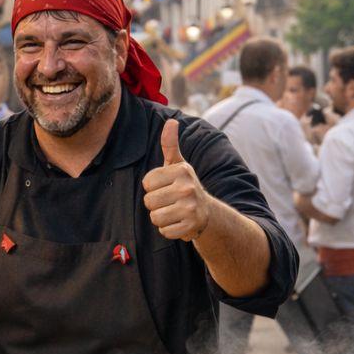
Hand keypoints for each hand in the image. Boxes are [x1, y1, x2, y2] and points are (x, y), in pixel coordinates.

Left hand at [142, 119, 211, 241]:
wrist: (206, 212)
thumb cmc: (184, 186)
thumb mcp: (178, 165)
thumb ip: (170, 145)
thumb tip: (171, 121)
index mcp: (182, 170)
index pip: (147, 183)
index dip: (153, 188)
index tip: (166, 187)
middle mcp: (187, 187)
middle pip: (149, 202)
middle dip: (155, 204)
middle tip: (170, 202)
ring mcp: (190, 208)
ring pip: (155, 218)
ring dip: (161, 218)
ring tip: (173, 212)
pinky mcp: (191, 226)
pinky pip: (164, 231)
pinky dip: (169, 230)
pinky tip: (179, 223)